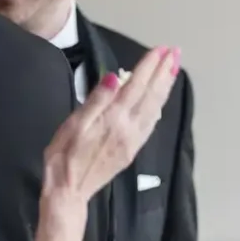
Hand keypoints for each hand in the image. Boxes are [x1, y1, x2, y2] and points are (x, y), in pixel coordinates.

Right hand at [42, 46, 179, 202]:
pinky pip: (151, 124)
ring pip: (155, 108)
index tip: (161, 49)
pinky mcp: (133, 150)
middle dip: (165, 72)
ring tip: (174, 70)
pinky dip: (159, 107)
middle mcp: (129, 128)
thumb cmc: (63, 156)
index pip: (136, 85)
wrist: (69, 191)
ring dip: (166, 87)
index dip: (149, 66)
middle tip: (176, 52)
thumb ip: (96, 100)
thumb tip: (115, 78)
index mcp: (114, 118)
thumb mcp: (73, 124)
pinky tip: (160, 101)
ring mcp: (134, 140)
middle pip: (152, 95)